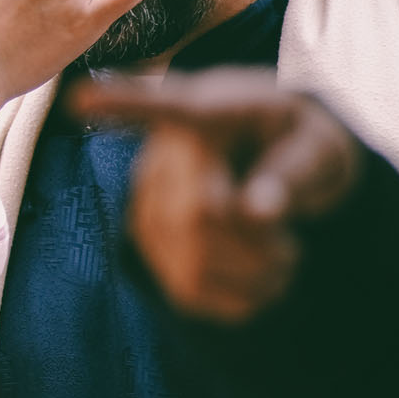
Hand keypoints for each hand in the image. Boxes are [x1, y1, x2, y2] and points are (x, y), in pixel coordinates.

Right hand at [70, 69, 362, 322]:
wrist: (273, 156)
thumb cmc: (297, 140)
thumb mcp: (319, 142)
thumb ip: (295, 168)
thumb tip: (258, 211)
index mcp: (205, 110)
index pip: (159, 106)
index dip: (119, 103)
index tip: (79, 97)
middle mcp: (161, 153)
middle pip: (198, 216)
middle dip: (259, 243)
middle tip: (291, 243)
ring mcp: (147, 198)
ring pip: (192, 260)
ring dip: (255, 273)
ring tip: (282, 256)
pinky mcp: (148, 240)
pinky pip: (189, 290)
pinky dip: (241, 300)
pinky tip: (262, 279)